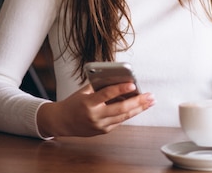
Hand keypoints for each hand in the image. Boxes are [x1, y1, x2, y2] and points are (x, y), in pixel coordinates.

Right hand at [37, 83, 154, 137]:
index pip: (107, 95)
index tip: (132, 84)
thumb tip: (120, 79)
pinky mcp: (103, 131)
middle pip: (120, 109)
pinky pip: (120, 121)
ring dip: (139, 108)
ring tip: (150, 101)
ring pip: (124, 116)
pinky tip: (139, 107)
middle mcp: (95, 116)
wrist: (61, 122)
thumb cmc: (74, 103)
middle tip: (150, 96)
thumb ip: (101, 86)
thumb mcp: (84, 91)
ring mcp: (99, 125)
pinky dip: (130, 113)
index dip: (120, 89)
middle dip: (138, 102)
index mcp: (88, 103)